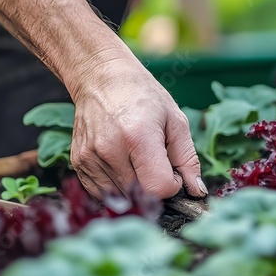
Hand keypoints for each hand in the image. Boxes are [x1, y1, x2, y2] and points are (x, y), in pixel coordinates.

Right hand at [68, 53, 206, 199]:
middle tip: (155, 162)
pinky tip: (121, 164)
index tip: (172, 170)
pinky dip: (117, 187)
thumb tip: (197, 191)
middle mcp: (110, 150)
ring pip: (121, 198)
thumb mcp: (175, 120)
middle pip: (140, 196)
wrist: (102, 78)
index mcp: (138, 136)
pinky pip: (101, 193)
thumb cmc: (143, 96)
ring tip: (137, 160)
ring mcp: (90, 158)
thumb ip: (188, 159)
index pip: (158, 188)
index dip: (172, 185)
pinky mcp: (78, 163)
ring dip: (135, 188)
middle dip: (154, 186)